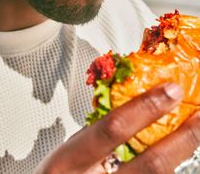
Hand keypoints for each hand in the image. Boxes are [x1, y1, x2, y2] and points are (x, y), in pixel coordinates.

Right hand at [33, 83, 199, 173]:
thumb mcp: (69, 150)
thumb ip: (98, 132)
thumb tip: (138, 106)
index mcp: (70, 162)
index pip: (113, 128)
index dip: (146, 107)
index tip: (172, 89)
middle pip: (150, 164)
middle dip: (183, 138)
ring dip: (183, 151)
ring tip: (196, 130)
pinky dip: (171, 166)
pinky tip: (178, 151)